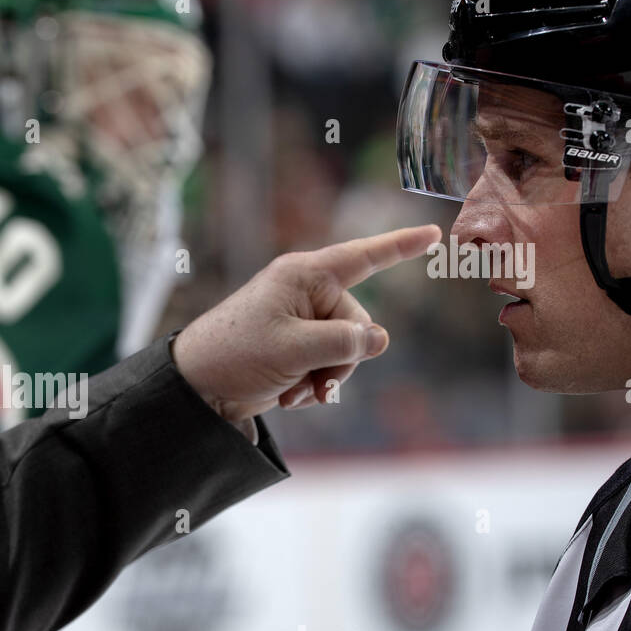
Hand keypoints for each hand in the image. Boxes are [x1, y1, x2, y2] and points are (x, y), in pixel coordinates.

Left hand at [171, 224, 440, 421]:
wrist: (197, 389)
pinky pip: (327, 366)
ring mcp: (300, 322)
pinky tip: (290, 396)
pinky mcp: (295, 348)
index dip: (400, 246)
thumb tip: (377, 339)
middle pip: (358, 324)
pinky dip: (313, 384)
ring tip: (294, 391)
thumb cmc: (235, 355)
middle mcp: (306, 294)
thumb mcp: (294, 349)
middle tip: (311, 378)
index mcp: (304, 277)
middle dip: (342, 359)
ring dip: (326, 377)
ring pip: (346, 351)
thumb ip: (344, 343)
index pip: (363, 258)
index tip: (433, 234)